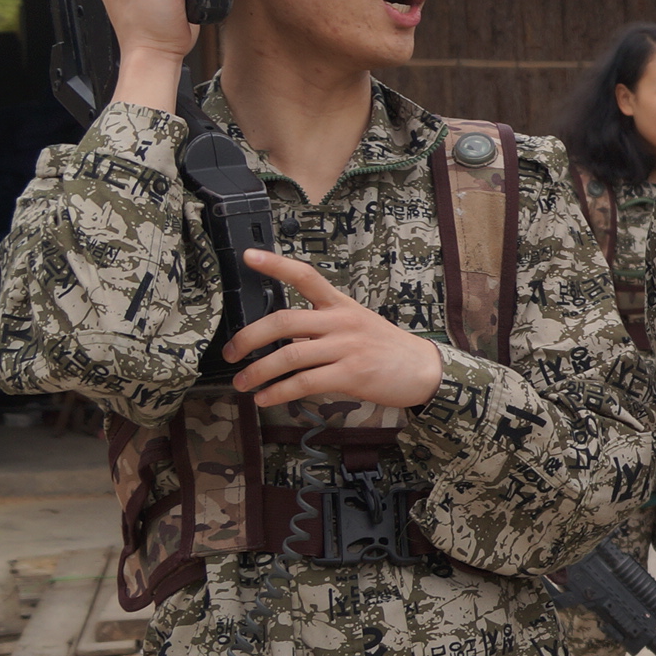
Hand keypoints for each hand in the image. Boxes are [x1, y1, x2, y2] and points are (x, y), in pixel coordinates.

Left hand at [223, 250, 445, 408]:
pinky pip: (305, 382)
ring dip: (258, 372)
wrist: (424, 370)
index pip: (305, 276)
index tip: (248, 256)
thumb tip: (280, 340)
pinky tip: (267, 398)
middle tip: (231, 353)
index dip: (275, 265)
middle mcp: (341, 321)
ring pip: (290, 355)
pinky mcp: (352, 374)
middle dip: (248, 338)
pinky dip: (279, 392)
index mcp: (340, 304)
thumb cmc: (386, 348)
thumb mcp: (356, 325)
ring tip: (242, 383)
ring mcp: (347, 347)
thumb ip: (321, 327)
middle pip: (284, 321)